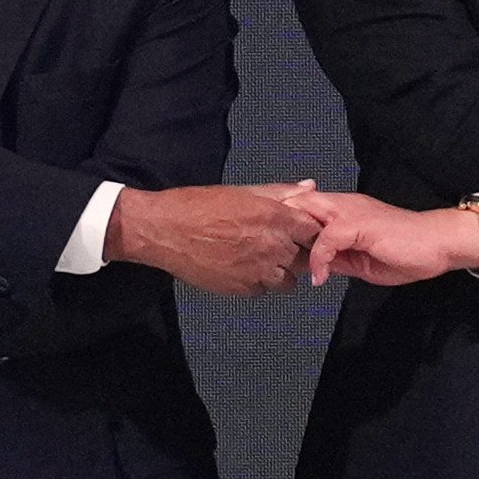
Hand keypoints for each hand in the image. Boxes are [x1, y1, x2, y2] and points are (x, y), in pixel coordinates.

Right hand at [105, 184, 318, 295]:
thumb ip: (279, 192)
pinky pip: (265, 290)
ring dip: (280, 271)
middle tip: (278, 245)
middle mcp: (270, 245)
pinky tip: (243, 268)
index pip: (314, 230)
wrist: (164, 231)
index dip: (308, 231)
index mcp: (273, 216)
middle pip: (305, 257)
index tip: (301, 232)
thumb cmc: (196, 208)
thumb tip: (307, 188)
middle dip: (296, 252)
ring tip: (260, 259)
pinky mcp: (243, 289)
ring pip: (289, 280)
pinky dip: (259, 282)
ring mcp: (258, 270)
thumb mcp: (242, 191)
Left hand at [283, 188, 478, 285]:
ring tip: (283, 262)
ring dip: (292, 238)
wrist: (439, 244)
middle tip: (265, 248)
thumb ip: (335, 258)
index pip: (303, 206)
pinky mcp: (359, 224)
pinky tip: (319, 277)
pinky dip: (319, 258)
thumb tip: (312, 267)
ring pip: (307, 213)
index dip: (284, 220)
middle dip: (277, 221)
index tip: (270, 242)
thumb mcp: (360, 261)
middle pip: (297, 201)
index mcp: (342, 211)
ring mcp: (351, 212)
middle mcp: (343, 205)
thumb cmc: (406, 252)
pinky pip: (327, 238)